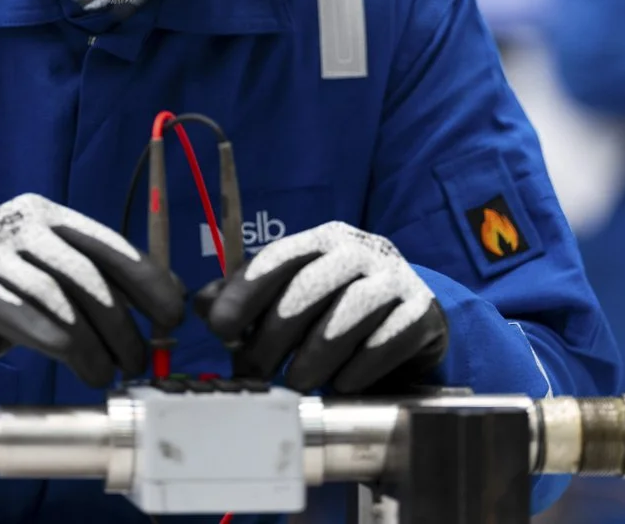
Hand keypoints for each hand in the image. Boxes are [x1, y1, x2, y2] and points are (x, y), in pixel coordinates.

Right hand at [0, 194, 184, 387]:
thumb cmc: (6, 289)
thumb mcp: (54, 274)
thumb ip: (103, 279)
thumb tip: (172, 298)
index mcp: (47, 213)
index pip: (107, 244)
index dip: (146, 281)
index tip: (173, 316)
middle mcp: (17, 222)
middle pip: (84, 275)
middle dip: (120, 323)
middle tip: (137, 360)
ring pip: (55, 301)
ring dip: (90, 344)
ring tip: (105, 372)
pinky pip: (20, 317)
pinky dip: (56, 346)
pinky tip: (74, 365)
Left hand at [194, 221, 447, 393]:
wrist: (409, 318)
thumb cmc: (335, 306)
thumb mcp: (290, 294)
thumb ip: (245, 296)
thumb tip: (201, 305)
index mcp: (321, 240)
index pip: (276, 259)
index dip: (243, 293)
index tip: (218, 329)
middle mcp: (359, 250)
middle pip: (307, 290)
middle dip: (272, 336)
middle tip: (252, 370)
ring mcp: (395, 278)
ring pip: (345, 318)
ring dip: (313, 358)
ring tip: (294, 383)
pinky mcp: (422, 312)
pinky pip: (384, 343)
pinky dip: (357, 370)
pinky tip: (340, 385)